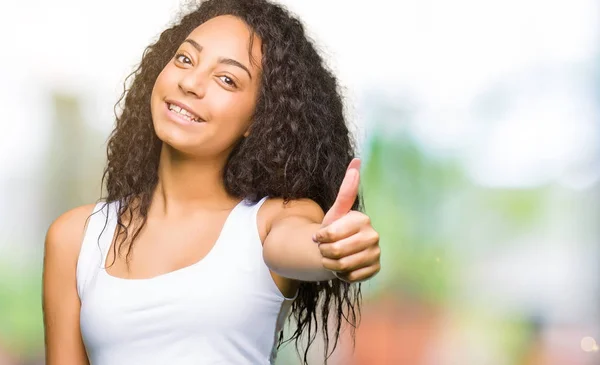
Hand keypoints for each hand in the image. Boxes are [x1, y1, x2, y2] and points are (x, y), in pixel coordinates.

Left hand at [313, 158, 380, 282]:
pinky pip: (350, 277)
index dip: (320, 238)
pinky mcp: (375, 269)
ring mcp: (376, 253)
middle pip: (336, 251)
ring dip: (331, 265)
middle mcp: (374, 235)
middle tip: (325, 249)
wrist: (339, 251)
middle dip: (324, 252)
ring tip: (332, 258)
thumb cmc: (335, 230)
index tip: (318, 236)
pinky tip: (343, 268)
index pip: (331, 235)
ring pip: (343, 266)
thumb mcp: (336, 211)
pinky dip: (342, 275)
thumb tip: (357, 159)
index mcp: (363, 219)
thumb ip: (346, 190)